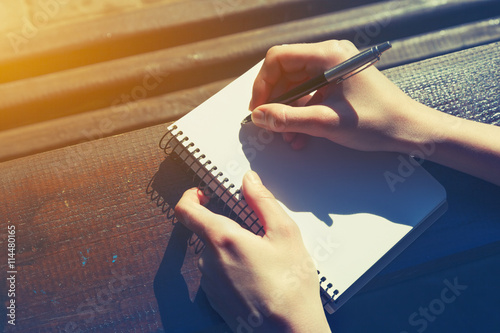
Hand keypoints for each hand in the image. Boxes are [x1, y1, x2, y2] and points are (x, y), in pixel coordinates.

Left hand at [175, 171, 330, 331]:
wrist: (290, 331)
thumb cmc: (291, 285)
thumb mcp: (285, 233)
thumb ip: (263, 201)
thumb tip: (249, 180)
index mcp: (223, 239)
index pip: (186, 211)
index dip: (190, 196)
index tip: (202, 194)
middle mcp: (209, 261)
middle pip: (206, 232)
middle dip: (226, 227)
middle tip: (254, 233)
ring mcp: (210, 283)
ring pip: (213, 254)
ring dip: (230, 250)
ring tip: (261, 260)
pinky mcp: (215, 300)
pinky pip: (217, 275)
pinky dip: (232, 269)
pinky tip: (257, 278)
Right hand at [249, 39, 499, 185]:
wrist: (409, 130)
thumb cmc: (376, 122)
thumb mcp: (326, 123)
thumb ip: (288, 119)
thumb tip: (259, 116)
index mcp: (329, 55)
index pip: (279, 58)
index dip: (263, 84)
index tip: (258, 108)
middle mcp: (330, 55)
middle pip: (285, 72)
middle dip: (275, 100)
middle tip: (269, 124)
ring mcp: (334, 69)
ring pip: (296, 86)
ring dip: (287, 111)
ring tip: (287, 136)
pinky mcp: (338, 83)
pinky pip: (309, 94)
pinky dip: (301, 113)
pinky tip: (300, 135)